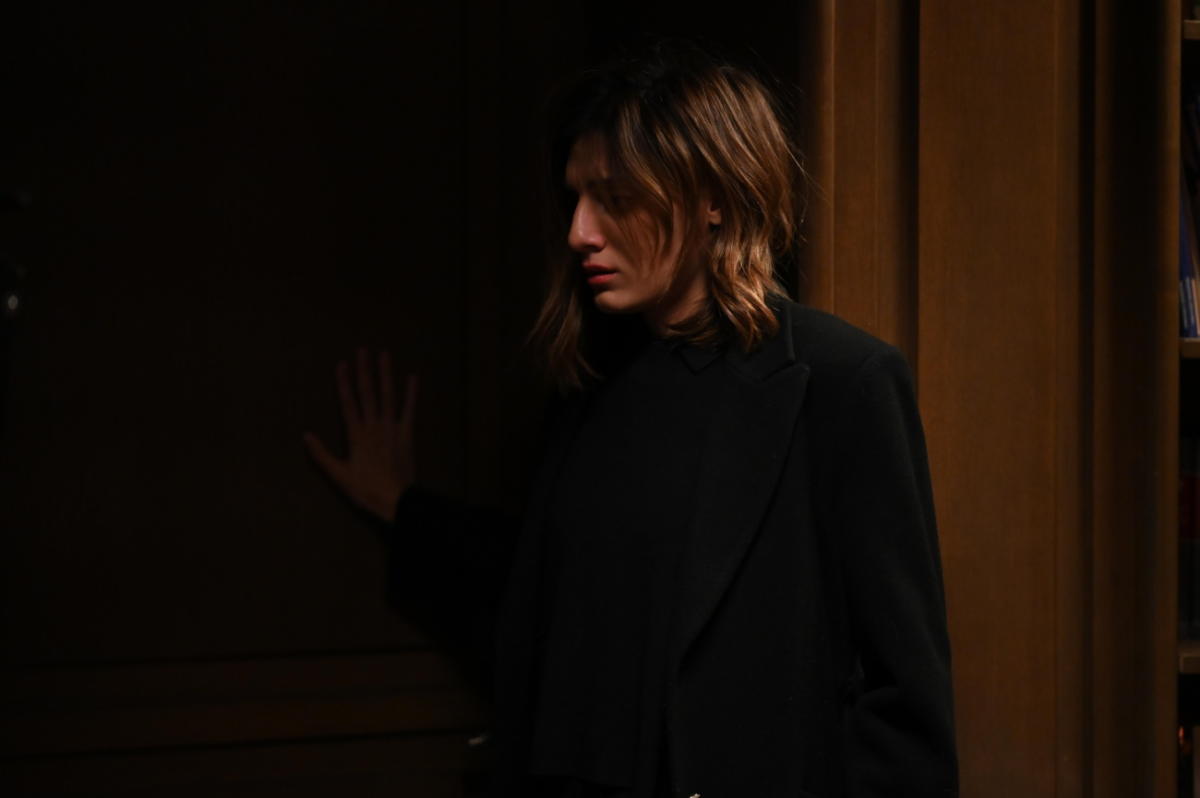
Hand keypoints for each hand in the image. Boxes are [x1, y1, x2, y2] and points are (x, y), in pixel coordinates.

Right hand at [303, 348, 416, 523]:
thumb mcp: (338, 475)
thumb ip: (321, 454)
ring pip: (388, 396)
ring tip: (384, 355)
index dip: (344, 383)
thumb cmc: (365, 489)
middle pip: (368, 393)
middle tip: (362, 350)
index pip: (348, 403)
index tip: (341, 364)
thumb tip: (306, 435)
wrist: (396, 500)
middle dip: (364, 370)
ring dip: (386, 374)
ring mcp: (392, 428)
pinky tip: (412, 378)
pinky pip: (409, 410)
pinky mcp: (407, 434)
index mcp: (356, 435)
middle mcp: (374, 426)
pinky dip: (411, 394)